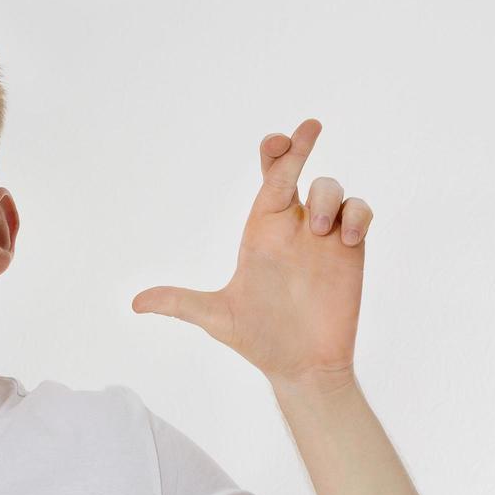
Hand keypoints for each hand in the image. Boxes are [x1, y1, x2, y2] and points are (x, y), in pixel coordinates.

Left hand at [130, 118, 373, 392]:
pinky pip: (359, 214)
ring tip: (321, 229)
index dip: (274, 156)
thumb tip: (134, 304)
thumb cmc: (259, 338)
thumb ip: (178, 303)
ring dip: (328, 198)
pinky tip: (345, 239)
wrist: (300, 365)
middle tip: (308, 128)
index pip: (268, 183)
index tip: (275, 141)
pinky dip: (356, 216)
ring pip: (332, 189)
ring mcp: (324, 237)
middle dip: (300, 147)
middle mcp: (293, 227)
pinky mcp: (350, 251)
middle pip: (298, 173)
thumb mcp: (216, 316)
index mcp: (262, 233)